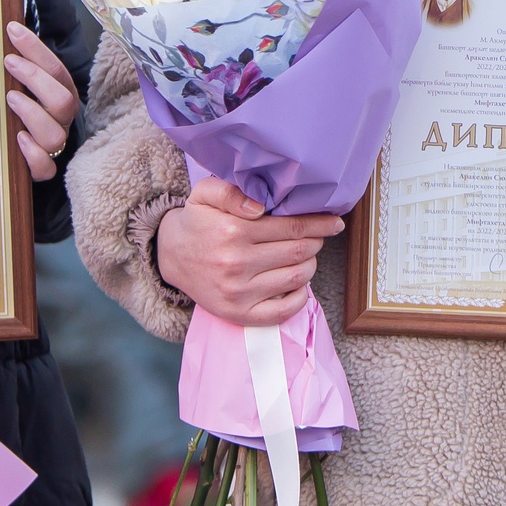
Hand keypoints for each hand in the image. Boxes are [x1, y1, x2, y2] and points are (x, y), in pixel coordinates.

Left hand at [3, 21, 79, 181]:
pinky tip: (18, 139)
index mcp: (60, 95)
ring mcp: (55, 145)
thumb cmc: (19, 113)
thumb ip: (16, 69)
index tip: (12, 31)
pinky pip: (46, 167)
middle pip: (63, 100)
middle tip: (8, 63)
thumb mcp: (20, 87)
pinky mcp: (43, 169)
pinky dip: (33, 154)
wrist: (21, 155)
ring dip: (32, 113)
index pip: (56, 69)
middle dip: (36, 78)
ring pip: (55, 134)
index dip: (35, 49)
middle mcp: (61, 119)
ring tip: (10, 99)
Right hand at [155, 175, 342, 326]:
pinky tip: (297, 283)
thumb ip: (231, 191)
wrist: (171, 256)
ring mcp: (239, 292)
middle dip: (315, 242)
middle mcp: (237, 263)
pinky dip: (300, 297)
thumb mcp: (205, 193)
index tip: (334, 222)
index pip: (292, 227)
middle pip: (298, 251)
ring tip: (304, 255)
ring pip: (296, 277)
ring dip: (309, 265)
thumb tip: (260, 206)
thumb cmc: (196, 221)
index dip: (319, 224)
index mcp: (234, 231)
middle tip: (317, 236)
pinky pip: (283, 311)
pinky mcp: (239, 314)